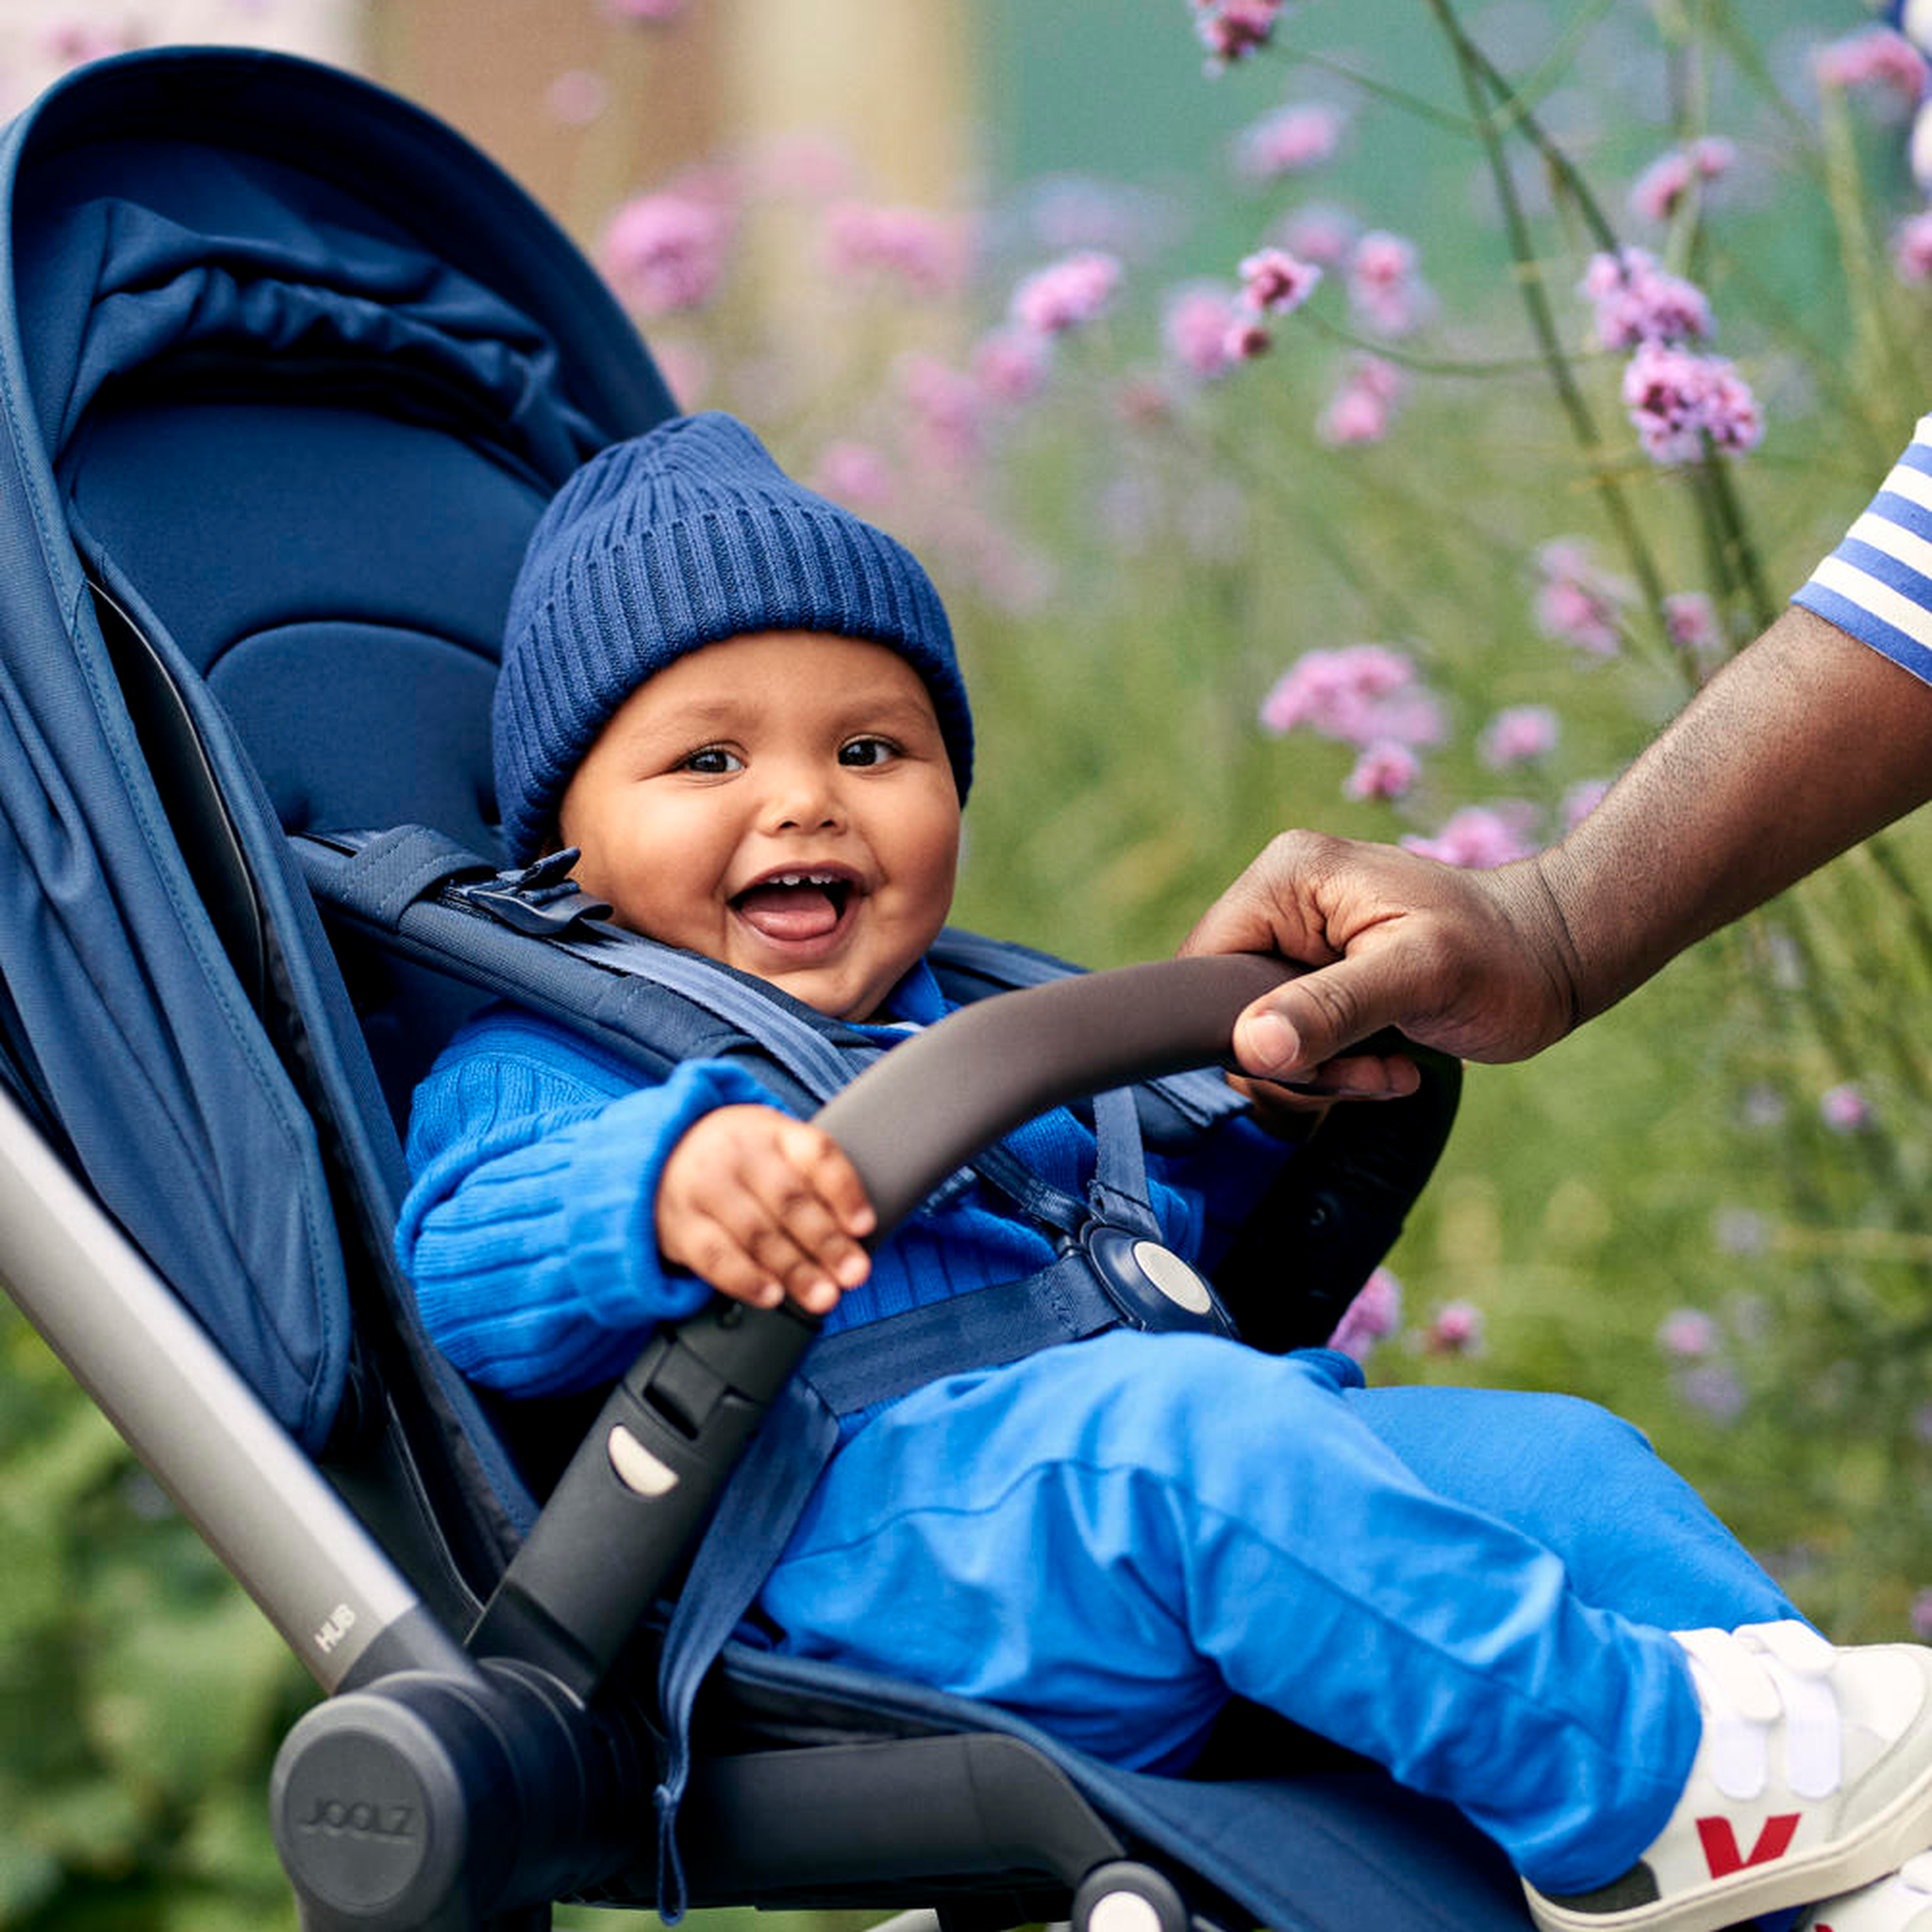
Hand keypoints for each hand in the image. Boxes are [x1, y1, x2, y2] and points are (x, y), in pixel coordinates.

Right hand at [657, 1105, 876, 1314]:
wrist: (657, 1156)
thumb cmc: (737, 1161)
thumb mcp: (772, 1146)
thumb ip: (809, 1179)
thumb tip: (856, 1234)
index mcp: (772, 1130)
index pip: (816, 1154)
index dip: (844, 1190)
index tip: (864, 1225)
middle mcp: (737, 1153)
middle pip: (789, 1200)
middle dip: (827, 1242)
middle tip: (854, 1274)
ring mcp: (704, 1187)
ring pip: (756, 1233)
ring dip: (794, 1269)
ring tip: (822, 1295)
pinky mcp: (680, 1223)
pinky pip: (715, 1256)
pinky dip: (746, 1279)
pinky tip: (771, 1295)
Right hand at [1179, 830, 1583, 1084]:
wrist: (1560, 955)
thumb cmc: (1502, 957)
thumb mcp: (1418, 978)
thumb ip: (1330, 1007)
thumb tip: (1250, 1045)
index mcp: (1285, 878)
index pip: (1204, 971)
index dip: (1242, 1032)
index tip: (1318, 1059)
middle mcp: (1282, 900)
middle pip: (1230, 1011)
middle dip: (1297, 1060)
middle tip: (1371, 1067)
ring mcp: (1301, 938)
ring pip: (1263, 1036)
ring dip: (1324, 1073)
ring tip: (1390, 1064)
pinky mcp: (1323, 974)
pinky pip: (1295, 1039)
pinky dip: (1338, 1069)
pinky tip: (1392, 1061)